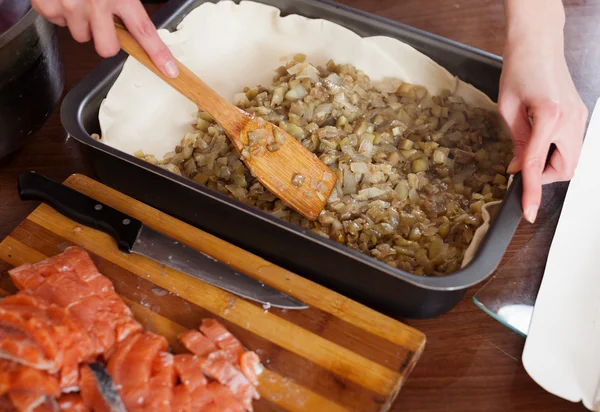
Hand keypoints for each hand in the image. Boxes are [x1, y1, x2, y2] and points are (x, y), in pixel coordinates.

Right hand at [31, 0, 178, 77]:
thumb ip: (127, 1)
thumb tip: (135, 19)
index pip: (144, 31)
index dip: (158, 53)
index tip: (169, 69)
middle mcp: (97, 3)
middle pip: (107, 48)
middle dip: (105, 40)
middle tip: (103, 22)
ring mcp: (71, 6)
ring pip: (81, 37)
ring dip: (82, 23)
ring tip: (80, 1)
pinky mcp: (49, 6)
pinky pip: (58, 23)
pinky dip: (60, 12)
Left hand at [499, 0, 586, 223]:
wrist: (539, 43)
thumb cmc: (519, 69)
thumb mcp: (508, 109)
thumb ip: (516, 142)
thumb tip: (518, 169)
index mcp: (549, 117)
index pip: (538, 166)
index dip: (531, 192)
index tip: (528, 212)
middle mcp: (571, 119)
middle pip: (565, 169)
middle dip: (544, 176)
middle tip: (524, 166)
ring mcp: (580, 117)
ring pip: (572, 159)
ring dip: (551, 163)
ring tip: (530, 147)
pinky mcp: (580, 115)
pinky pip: (572, 145)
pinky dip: (556, 151)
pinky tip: (540, 138)